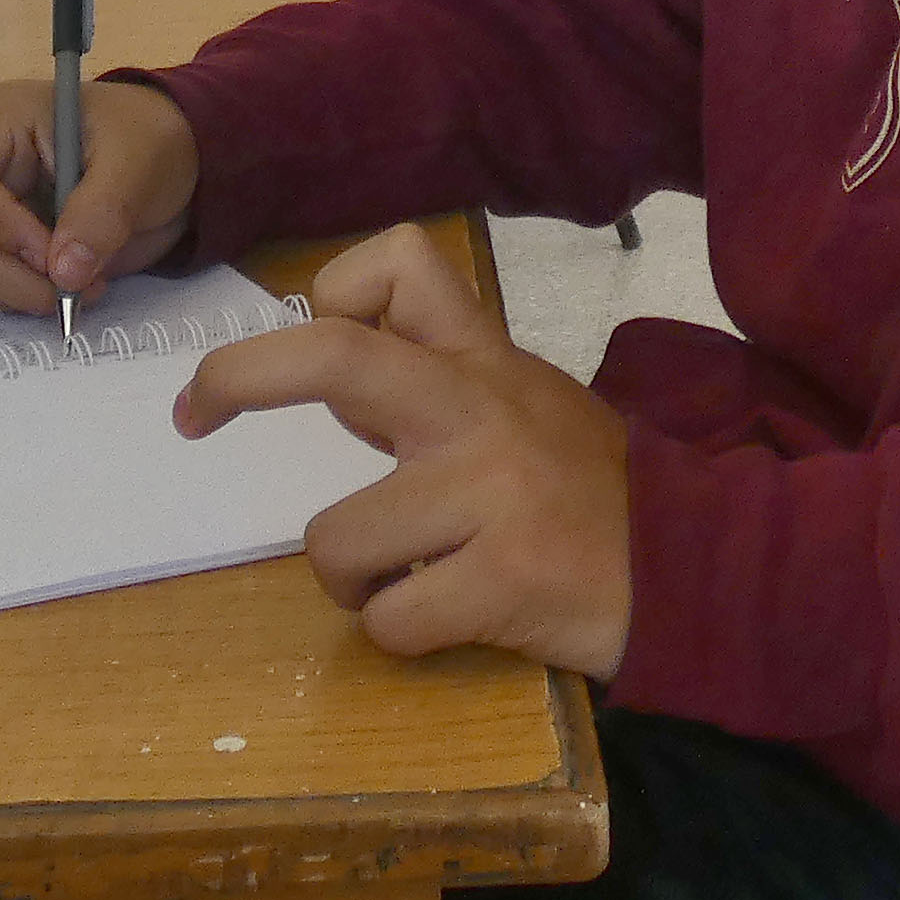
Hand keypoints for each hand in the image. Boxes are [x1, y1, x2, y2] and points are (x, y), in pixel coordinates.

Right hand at [0, 76, 199, 313]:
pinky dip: (28, 298)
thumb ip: (99, 214)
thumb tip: (64, 274)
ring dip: (23, 291)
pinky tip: (75, 284)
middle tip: (69, 288)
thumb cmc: (145, 139)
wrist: (167, 160)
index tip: (49, 253)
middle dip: (11, 274)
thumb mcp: (135, 163)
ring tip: (85, 284)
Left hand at [177, 227, 631, 674]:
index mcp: (484, 361)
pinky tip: (450, 618)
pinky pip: (390, 620)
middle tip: (195, 410)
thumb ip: (437, 383)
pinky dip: (401, 632)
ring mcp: (492, 495)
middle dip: (238, 376)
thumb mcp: (527, 404)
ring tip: (413, 580)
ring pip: (336, 542)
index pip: (396, 266)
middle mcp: (480, 410)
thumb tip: (332, 377)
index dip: (323, 294)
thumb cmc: (596, 495)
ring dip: (354, 582)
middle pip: (334, 358)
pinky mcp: (505, 581)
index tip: (285, 345)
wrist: (704, 571)